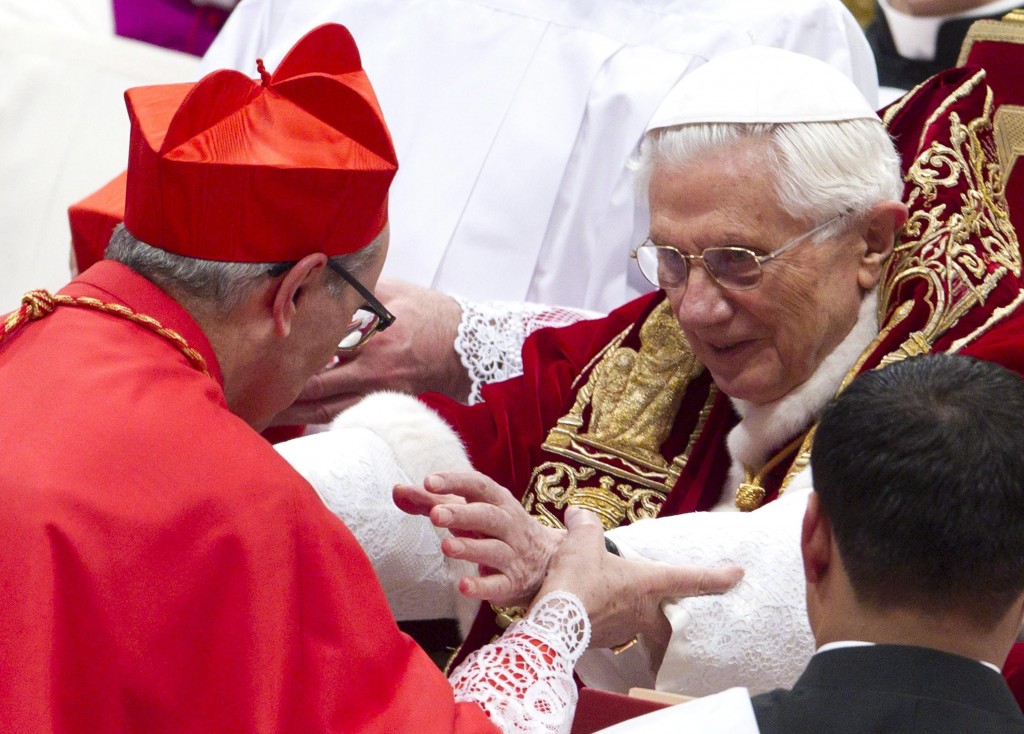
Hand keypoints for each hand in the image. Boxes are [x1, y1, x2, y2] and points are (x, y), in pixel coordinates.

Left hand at [270, 278, 471, 425]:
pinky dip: (318, 418)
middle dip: (283, 392)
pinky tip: (297, 419)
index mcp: (375, 337)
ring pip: (328, 409)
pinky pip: (345, 414)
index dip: (290, 355)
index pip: (323, 348)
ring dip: (295, 414)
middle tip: (248, 394)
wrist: (464, 347)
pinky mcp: (385, 403)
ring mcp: (380, 391)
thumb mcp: (395, 292)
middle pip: (317, 388)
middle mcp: (374, 369)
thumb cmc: (430, 314)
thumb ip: (357, 289)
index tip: (259, 354)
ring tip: (263, 415)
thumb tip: (321, 274)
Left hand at [393, 471, 564, 606]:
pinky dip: (482, 586)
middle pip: (488, 516)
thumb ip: (433, 502)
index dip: (455, 482)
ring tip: (446, 547)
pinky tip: (463, 586)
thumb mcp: (471, 512)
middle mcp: (508, 525)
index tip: (428, 481)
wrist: (549, 561)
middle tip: (435, 514)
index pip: (478, 486)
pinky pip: (499, 585)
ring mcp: (512, 555)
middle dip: (463, 514)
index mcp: (498, 502)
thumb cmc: (497, 529)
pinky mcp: (512, 584)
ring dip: (471, 548)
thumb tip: (397, 490)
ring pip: (494, 550)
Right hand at [539, 507, 743, 649]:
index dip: (717, 575)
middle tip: (678, 613)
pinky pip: (612, 629)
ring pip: (638, 623)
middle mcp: (642, 610)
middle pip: (670, 618)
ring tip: (617, 601)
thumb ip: (585, 525)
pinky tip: (590, 609)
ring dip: (634, 614)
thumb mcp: (581, 541)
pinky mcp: (601, 640)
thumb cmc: (576, 582)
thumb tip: (578, 513)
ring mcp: (623, 630)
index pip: (691, 579)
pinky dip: (607, 619)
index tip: (737, 574)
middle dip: (675, 617)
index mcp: (647, 583)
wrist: (551, 624)